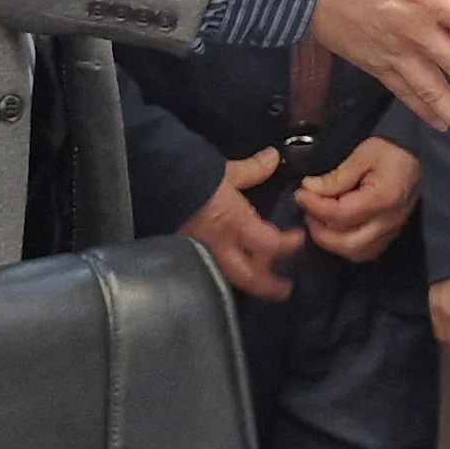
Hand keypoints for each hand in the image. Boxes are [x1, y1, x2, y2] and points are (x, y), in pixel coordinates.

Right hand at [180, 150, 305, 300]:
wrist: (150, 183)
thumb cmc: (191, 176)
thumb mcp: (225, 171)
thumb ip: (252, 169)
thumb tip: (274, 158)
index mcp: (234, 223)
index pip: (270, 245)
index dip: (289, 245)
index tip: (299, 238)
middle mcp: (219, 246)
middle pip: (249, 277)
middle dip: (269, 287)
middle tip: (285, 290)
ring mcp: (199, 255)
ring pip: (228, 279)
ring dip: (247, 282)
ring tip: (259, 282)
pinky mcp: (183, 256)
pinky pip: (210, 272)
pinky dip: (225, 273)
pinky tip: (231, 271)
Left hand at [296, 136, 419, 262]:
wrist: (418, 155)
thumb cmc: (391, 150)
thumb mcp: (364, 154)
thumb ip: (337, 175)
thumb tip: (310, 188)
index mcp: (382, 199)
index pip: (341, 214)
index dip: (315, 206)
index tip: (300, 193)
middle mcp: (388, 222)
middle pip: (348, 243)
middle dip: (321, 231)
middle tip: (307, 212)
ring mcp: (392, 231)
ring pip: (356, 252)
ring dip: (332, 242)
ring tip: (319, 221)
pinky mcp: (392, 234)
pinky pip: (366, 252)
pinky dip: (346, 246)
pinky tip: (336, 230)